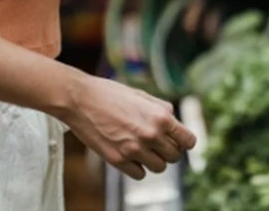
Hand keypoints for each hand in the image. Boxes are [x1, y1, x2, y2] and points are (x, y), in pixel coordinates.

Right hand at [57, 74, 195, 179]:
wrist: (80, 100)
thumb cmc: (112, 94)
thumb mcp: (144, 96)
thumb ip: (163, 110)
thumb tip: (175, 123)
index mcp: (161, 117)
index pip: (188, 141)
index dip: (185, 142)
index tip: (178, 141)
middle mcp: (151, 135)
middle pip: (175, 156)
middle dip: (170, 151)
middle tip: (159, 145)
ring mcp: (134, 149)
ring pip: (160, 168)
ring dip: (155, 160)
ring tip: (145, 150)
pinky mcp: (117, 160)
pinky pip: (139, 174)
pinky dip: (138, 168)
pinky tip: (131, 156)